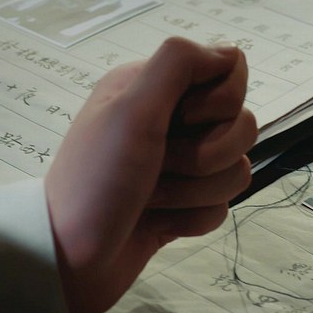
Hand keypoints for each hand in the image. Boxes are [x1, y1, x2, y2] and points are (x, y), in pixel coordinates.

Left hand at [45, 37, 256, 312]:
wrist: (71, 259)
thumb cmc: (95, 180)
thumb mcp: (130, 110)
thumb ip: (178, 65)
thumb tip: (229, 53)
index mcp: (156, 87)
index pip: (231, 72)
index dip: (219, 102)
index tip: (180, 119)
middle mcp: (171, 119)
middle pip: (241, 125)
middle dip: (206, 154)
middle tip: (159, 164)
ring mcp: (181, 165)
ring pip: (236, 169)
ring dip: (196, 191)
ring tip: (153, 198)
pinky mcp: (186, 204)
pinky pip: (223, 206)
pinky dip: (193, 218)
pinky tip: (159, 222)